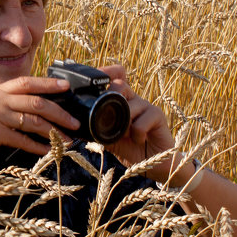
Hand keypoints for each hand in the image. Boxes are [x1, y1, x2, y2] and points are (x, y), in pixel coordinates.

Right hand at [0, 76, 79, 163]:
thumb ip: (3, 105)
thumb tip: (30, 111)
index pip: (27, 82)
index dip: (49, 83)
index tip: (67, 87)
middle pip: (36, 101)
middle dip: (60, 112)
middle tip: (75, 122)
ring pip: (33, 120)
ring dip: (54, 131)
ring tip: (68, 139)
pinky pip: (22, 139)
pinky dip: (38, 146)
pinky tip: (47, 151)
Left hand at [99, 64, 180, 178]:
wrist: (153, 163)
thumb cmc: (130, 148)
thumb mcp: (110, 138)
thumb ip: (98, 130)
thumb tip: (79, 127)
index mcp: (121, 101)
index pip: (114, 80)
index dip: (106, 73)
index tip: (97, 75)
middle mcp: (134, 99)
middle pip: (119, 85)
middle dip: (110, 100)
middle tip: (111, 122)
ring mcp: (146, 105)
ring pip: (128, 107)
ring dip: (123, 127)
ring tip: (127, 136)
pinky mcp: (157, 114)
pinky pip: (139, 124)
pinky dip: (136, 136)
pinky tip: (140, 140)